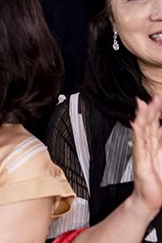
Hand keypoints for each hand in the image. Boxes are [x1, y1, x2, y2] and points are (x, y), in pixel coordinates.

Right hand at [130, 95, 161, 215]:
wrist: (150, 198)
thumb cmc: (157, 180)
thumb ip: (160, 143)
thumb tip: (161, 129)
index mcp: (154, 145)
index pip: (155, 124)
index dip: (156, 111)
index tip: (157, 98)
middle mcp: (147, 146)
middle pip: (148, 124)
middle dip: (150, 110)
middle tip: (152, 97)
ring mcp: (142, 153)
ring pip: (142, 132)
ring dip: (142, 117)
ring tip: (142, 105)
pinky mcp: (140, 162)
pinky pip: (139, 146)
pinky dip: (137, 135)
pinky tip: (136, 126)